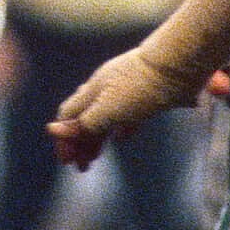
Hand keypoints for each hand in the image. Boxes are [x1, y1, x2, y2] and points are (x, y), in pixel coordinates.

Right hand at [48, 47, 200, 167]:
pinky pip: (128, 114)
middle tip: (81, 166)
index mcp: (93, 92)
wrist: (178, 63)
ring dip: (97, 138)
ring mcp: (127, 92)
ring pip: (105, 118)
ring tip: (96, 156)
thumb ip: (83, 122)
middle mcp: (105, 90)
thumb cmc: (141, 86)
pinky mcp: (148, 95)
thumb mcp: (108, 109)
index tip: (66, 161)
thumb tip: (52, 130)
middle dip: (80, 143)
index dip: (64, 139)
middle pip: (85, 119)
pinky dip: (121, 128)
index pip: (68, 116)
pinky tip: (123, 136)